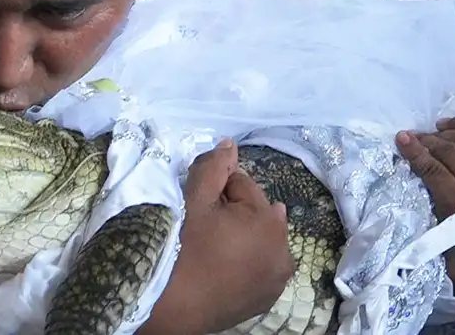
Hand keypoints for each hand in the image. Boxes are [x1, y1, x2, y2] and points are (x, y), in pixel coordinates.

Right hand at [140, 139, 293, 334]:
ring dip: (242, 237)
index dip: (216, 191)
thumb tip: (230, 145)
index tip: (198, 207)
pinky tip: (222, 267)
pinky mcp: (267, 299)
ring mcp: (278, 279)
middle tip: (203, 230)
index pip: (242, 184)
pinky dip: (245, 261)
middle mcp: (284, 250)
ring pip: (258, 239)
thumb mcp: (193, 201)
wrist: (170, 308)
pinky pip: (259, 265)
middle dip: (233, 213)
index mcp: (269, 221)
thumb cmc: (181, 250)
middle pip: (255, 212)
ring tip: (212, 249)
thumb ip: (213, 168)